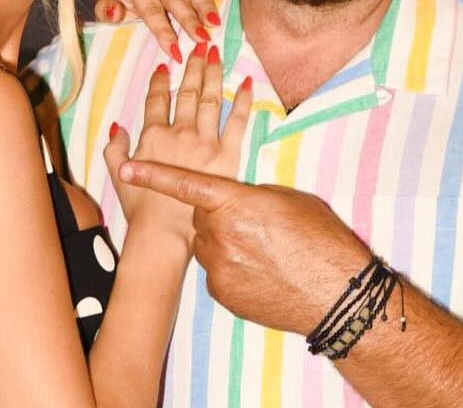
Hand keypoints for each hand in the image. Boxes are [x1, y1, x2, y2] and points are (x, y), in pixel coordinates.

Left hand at [95, 0, 228, 61]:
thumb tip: (115, 13)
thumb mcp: (106, 6)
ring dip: (206, 7)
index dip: (163, 32)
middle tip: (202, 39)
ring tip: (215, 23)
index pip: (152, 9)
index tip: (174, 52)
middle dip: (189, 20)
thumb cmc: (119, 3)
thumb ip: (106, 10)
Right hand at [102, 42, 251, 242]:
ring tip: (216, 54)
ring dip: (213, 74)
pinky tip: (247, 82)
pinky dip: (244, 101)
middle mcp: (180, 133)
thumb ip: (114, 146)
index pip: (157, 100)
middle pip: (187, 93)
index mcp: (153, 136)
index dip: (161, 80)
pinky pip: (238, 123)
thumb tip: (117, 125)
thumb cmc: (140, 209)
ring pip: (210, 100)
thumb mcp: (117, 174)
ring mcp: (205, 143)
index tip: (165, 65)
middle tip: (199, 46)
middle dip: (193, 67)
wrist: (163, 232)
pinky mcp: (227, 156)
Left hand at [117, 161, 372, 335]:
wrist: (335, 293)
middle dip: (217, 217)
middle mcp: (219, 234)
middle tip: (253, 225)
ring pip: (207, 246)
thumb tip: (233, 199)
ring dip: (224, 244)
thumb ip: (250, 195)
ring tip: (262, 252)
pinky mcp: (221, 293)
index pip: (185, 184)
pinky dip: (231, 270)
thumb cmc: (318, 240)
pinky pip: (215, 273)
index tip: (127, 168)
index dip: (153, 175)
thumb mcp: (286, 201)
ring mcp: (218, 267)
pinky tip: (260, 274)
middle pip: (200, 218)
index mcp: (234, 202)